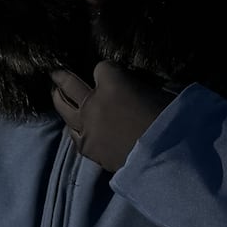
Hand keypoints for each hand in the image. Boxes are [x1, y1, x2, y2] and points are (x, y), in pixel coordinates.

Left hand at [50, 61, 176, 171]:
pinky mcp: (88, 148)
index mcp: (113, 82)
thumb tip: (139, 88)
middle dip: (61, 77)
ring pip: (64, 109)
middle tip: (55, 74)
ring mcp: (87, 126)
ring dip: (60, 100)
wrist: (166, 159)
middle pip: (69, 84)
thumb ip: (142, 87)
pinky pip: (75, 135)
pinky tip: (75, 127)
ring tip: (57, 95)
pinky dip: (74, 128)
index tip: (111, 72)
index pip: (101, 68)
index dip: (108, 70)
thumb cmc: (171, 121)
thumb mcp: (160, 93)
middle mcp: (93, 102)